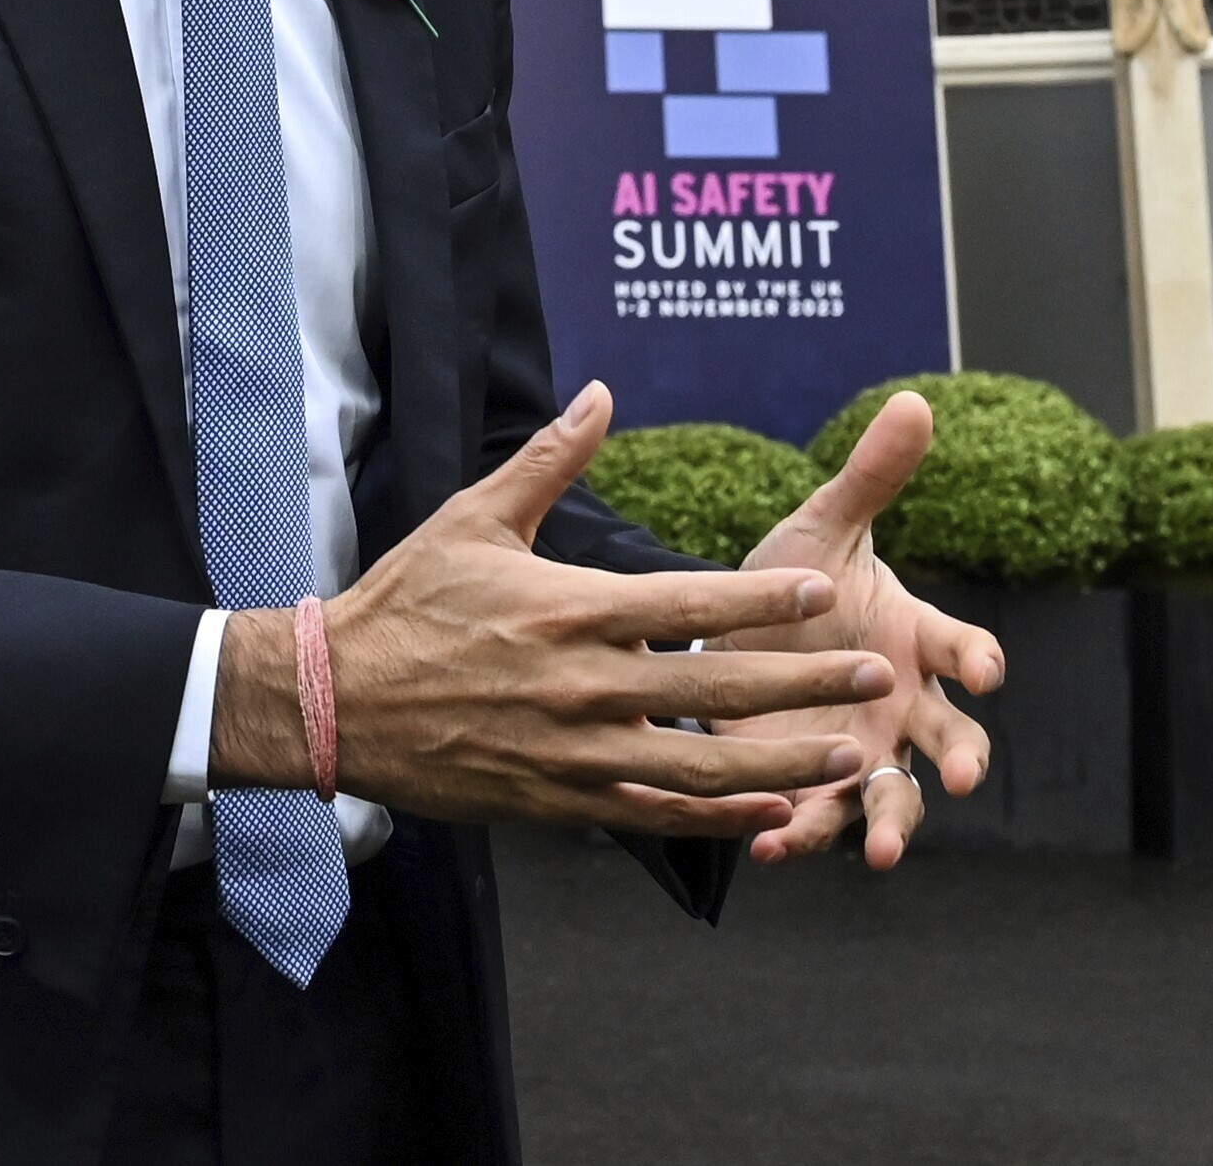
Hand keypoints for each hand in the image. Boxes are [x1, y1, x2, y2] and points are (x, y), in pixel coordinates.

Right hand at [211, 383, 898, 837]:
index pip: (686, 602)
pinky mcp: (558, 801)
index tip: (824, 592)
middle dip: (803, 683)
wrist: (336, 700)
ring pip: (698, 768)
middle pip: (713, 689)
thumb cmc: (405, 601)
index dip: (760, 600)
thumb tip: (600, 392)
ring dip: (780, 762)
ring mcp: (573, 752)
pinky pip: (653, 818)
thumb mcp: (474, 518)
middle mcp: (582, 684)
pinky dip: (719, 820)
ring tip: (846, 754)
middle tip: (876, 677)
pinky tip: (772, 814)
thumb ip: (548, 460)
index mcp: (568, 608)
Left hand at [723, 388, 1002, 869]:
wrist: (731, 633)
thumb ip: (869, 477)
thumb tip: (914, 401)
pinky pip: (816, 819)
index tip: (985, 668)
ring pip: (894, 798)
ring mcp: (861, 752)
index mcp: (913, 638)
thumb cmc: (794, 581)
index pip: (961, 646)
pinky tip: (771, 846)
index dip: (977, 657)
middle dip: (961, 759)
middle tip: (961, 779)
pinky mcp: (811, 786)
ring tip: (881, 854)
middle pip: (950, 739)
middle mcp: (901, 705)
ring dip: (891, 825)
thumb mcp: (823, 527)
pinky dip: (799, 835)